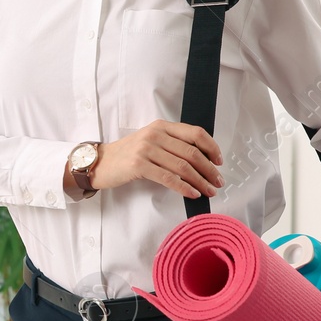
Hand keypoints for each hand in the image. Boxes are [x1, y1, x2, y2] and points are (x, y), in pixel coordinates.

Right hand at [92, 120, 223, 197]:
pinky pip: (168, 178)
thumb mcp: (151, 142)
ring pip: (183, 167)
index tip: (219, 161)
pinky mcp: (139, 165)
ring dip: (200, 181)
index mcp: (161, 126)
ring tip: (209, 191)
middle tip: (218, 181)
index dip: (211, 147)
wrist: (101, 163)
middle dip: (209, 170)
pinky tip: (192, 193)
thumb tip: (201, 160)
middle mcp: (155, 135)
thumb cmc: (128, 155)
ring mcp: (146, 149)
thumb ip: (172, 145)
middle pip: (192, 152)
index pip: (195, 133)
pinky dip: (184, 188)